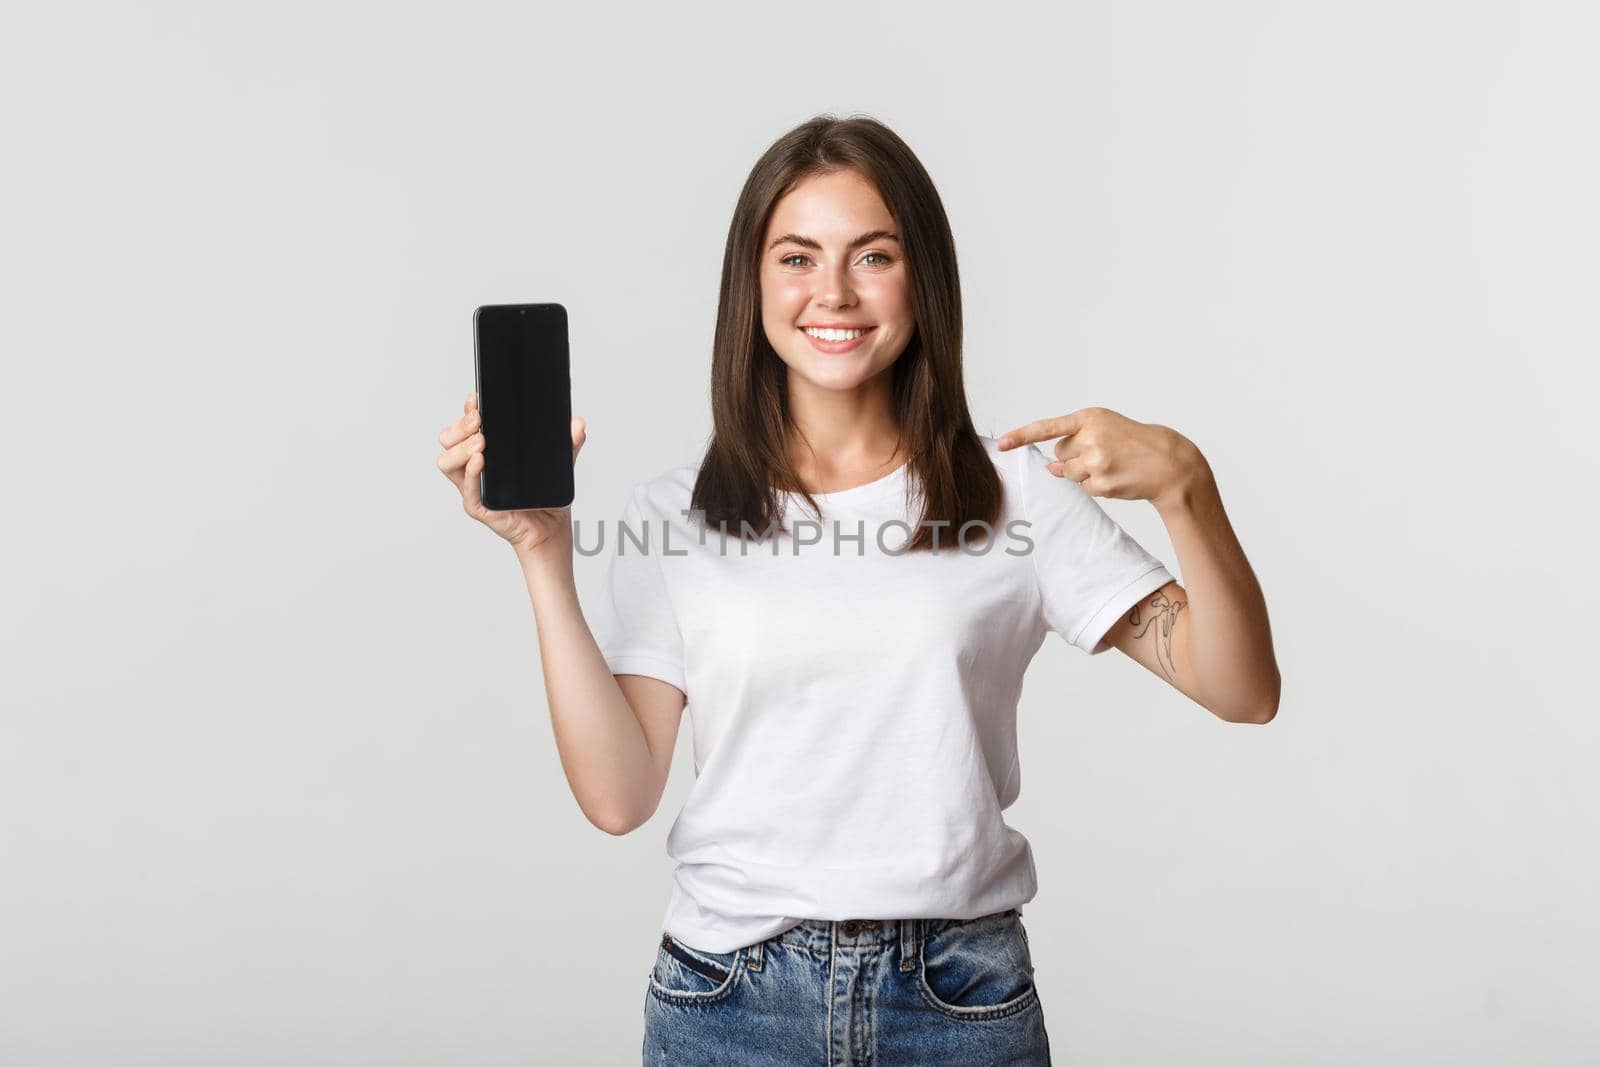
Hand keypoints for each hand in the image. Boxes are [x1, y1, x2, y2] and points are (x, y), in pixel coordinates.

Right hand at [436, 391, 585, 555]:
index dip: (467, 411)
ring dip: (460, 448)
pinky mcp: (479, 507)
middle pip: (449, 440)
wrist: (552, 529)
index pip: (465, 427)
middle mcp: (474, 467)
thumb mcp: (560, 463)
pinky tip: (479, 461)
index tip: (476, 399)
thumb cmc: (546, 497)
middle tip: (478, 419)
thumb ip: (569, 443)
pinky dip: (470, 472)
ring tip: (481, 441)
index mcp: (487, 452)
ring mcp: (474, 487)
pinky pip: (467, 489)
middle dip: (459, 425)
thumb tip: (578, 423)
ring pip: (447, 463)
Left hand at [996, 406, 1203, 507]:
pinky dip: (1096, 486)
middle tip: (1104, 453)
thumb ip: (1076, 442)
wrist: (1169, 463)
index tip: (1001, 444)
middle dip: (1075, 456)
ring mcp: (1096, 461)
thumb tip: (1050, 467)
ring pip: (1068, 473)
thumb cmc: (1135, 444)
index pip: (1048, 427)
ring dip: (1084, 472)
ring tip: (1112, 465)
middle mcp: (1091, 437)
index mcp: (1090, 417)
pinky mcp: (1102, 483)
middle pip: (1059, 453)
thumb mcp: (1106, 430)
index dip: (1022, 436)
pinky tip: (1116, 477)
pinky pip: (1083, 488)